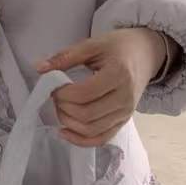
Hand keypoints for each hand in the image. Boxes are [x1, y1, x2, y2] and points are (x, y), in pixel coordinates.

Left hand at [33, 28, 166, 145]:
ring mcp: (126, 113)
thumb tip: (39, 68)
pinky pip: (101, 139)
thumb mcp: (93, 44)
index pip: (84, 94)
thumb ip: (66, 57)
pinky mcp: (123, 122)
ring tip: (60, 108)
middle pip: (87, 115)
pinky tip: (65, 131)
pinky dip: (81, 140)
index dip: (63, 93)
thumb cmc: (119, 47)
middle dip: (63, 108)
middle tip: (55, 96)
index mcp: (118, 74)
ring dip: (69, 123)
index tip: (53, 86)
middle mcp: (125, 97)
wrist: (146, 54)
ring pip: (92, 130)